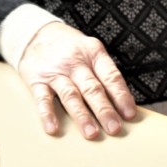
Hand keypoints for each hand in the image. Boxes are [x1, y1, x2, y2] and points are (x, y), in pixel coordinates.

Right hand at [17, 22, 137, 138]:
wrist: (36, 33)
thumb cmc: (70, 47)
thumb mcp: (90, 50)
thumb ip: (103, 73)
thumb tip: (122, 102)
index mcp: (94, 53)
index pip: (111, 76)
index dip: (121, 96)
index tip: (129, 114)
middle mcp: (76, 62)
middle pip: (92, 88)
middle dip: (104, 110)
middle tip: (114, 128)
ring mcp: (56, 71)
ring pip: (71, 95)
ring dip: (81, 115)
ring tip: (91, 133)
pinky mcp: (37, 80)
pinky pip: (43, 99)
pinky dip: (48, 114)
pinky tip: (53, 128)